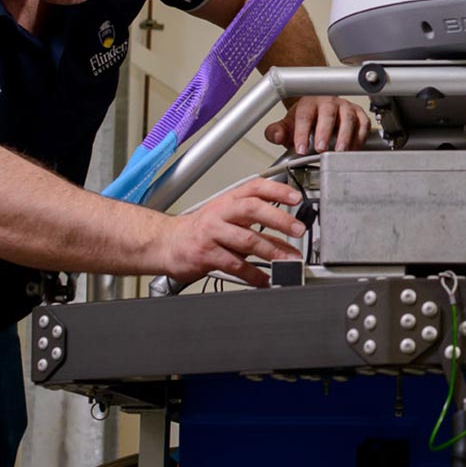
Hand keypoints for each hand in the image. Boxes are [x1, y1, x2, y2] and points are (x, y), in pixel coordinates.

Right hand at [159, 177, 303, 287]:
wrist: (166, 243)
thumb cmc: (200, 230)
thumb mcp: (228, 219)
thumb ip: (256, 226)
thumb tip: (287, 238)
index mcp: (228, 200)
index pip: (255, 187)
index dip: (277, 190)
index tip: (296, 197)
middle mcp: (221, 213)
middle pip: (253, 209)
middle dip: (279, 219)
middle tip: (299, 230)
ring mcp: (212, 233)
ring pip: (247, 240)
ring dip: (272, 251)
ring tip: (289, 261)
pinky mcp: (206, 255)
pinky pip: (235, 265)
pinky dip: (254, 274)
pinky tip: (265, 279)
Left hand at [265, 95, 369, 154]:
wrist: (320, 108)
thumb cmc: (306, 118)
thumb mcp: (288, 124)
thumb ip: (277, 131)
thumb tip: (276, 136)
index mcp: (309, 103)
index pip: (304, 115)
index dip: (302, 132)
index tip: (301, 148)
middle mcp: (328, 102)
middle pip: (328, 113)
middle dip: (325, 131)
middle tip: (321, 148)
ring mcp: (345, 108)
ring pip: (348, 117)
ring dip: (346, 135)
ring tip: (340, 151)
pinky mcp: (358, 115)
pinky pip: (363, 124)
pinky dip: (360, 137)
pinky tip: (353, 149)